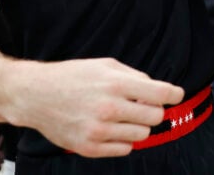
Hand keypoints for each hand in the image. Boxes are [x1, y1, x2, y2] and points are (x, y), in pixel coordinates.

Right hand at [13, 58, 183, 156]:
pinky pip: (125, 149)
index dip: (174, 94)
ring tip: (122, 115)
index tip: (177, 95)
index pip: (160, 93)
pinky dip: (124, 139)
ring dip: (138, 125)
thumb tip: (159, 92)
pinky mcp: (88, 147)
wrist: (36, 95)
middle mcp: (108, 108)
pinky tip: (112, 128)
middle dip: (153, 110)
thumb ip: (135, 77)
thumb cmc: (73, 77)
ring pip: (143, 134)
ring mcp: (98, 130)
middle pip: (155, 116)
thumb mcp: (105, 65)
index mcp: (115, 83)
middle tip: (141, 105)